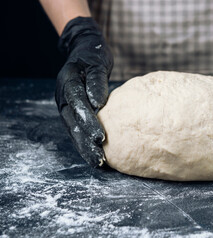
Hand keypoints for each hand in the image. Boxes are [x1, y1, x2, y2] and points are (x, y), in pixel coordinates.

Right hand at [56, 17, 112, 166]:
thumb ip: (96, 82)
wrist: (85, 51)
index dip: (88, 122)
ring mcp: (66, 105)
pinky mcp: (73, 111)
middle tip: (99, 158)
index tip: (100, 137)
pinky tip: (95, 153)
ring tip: (97, 162)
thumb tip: (98, 104)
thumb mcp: (97, 64)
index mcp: (67, 82)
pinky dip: (85, 141)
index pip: (77, 104)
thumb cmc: (94, 56)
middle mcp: (63, 97)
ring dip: (84, 147)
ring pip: (73, 130)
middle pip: (72, 123)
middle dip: (85, 142)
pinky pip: (77, 129)